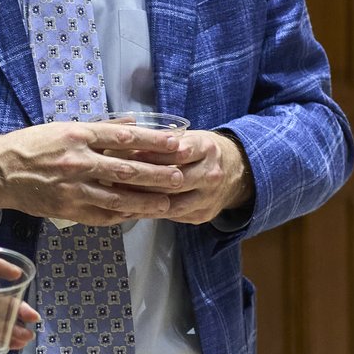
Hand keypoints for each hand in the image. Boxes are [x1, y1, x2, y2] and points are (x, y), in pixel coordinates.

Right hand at [0, 123, 187, 224]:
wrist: (0, 171)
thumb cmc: (33, 145)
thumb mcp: (65, 127)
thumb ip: (100, 128)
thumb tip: (132, 124)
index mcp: (77, 135)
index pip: (123, 138)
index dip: (152, 142)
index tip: (174, 143)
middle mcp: (77, 161)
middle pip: (125, 170)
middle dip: (157, 175)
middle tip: (179, 177)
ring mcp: (73, 188)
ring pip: (117, 197)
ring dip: (145, 202)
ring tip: (167, 203)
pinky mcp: (68, 209)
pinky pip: (101, 214)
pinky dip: (122, 215)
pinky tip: (139, 215)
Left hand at [99, 127, 251, 225]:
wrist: (238, 172)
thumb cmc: (201, 151)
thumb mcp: (189, 137)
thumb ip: (162, 141)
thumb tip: (124, 142)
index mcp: (206, 148)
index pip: (176, 152)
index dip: (149, 154)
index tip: (124, 154)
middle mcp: (210, 174)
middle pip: (173, 180)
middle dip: (142, 179)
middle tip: (115, 178)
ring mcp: (208, 198)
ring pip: (171, 203)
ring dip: (144, 201)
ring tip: (118, 198)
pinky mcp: (202, 215)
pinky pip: (173, 216)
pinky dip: (151, 213)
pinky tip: (131, 210)